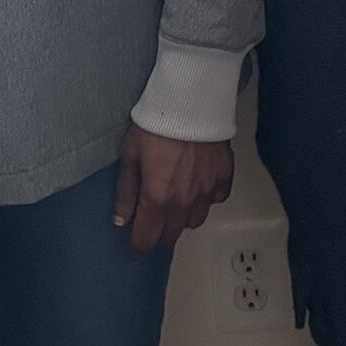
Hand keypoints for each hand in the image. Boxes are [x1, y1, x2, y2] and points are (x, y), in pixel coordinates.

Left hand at [114, 127, 233, 254]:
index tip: (134, 246)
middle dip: (159, 235)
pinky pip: (217, 198)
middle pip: (171, 235)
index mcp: (157, 197)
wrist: (191, 99)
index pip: (147, 239)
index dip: (138, 247)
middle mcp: (184, 200)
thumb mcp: (130, 155)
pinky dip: (207, 198)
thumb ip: (125, 191)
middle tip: (152, 223)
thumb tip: (121, 219)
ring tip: (175, 203)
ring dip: (183, 218)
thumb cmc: (157, 122)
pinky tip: (198, 186)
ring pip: (195, 221)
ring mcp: (206, 189)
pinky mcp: (224, 174)